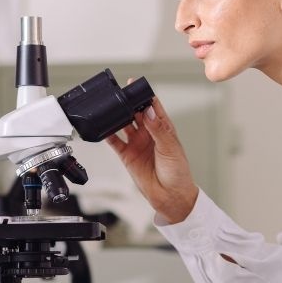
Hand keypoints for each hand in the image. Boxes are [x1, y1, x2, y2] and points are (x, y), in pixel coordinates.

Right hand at [105, 92, 198, 223]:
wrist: (170, 196)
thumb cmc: (178, 173)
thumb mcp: (170, 148)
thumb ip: (158, 129)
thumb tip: (148, 111)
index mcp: (163, 128)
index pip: (153, 107)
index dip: (144, 96)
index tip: (136, 86)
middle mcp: (149, 134)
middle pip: (136, 113)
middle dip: (129, 104)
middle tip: (120, 95)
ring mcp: (137, 143)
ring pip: (124, 124)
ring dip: (118, 117)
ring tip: (111, 109)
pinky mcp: (127, 155)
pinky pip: (115, 142)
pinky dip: (108, 135)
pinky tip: (103, 128)